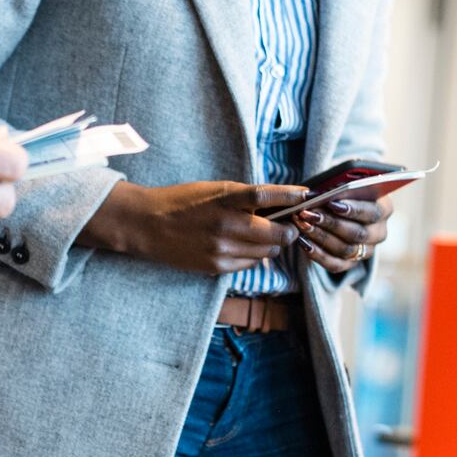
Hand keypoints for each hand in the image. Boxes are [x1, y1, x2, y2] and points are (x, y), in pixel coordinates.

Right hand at [79, 181, 308, 274]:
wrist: (148, 224)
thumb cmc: (183, 202)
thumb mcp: (214, 190)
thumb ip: (244, 197)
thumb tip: (279, 202)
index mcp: (225, 198)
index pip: (267, 195)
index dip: (292, 197)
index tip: (308, 196)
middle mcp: (226, 224)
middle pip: (276, 233)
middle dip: (289, 230)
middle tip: (291, 226)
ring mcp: (222, 249)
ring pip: (266, 252)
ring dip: (271, 245)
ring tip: (264, 236)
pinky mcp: (216, 267)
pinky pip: (249, 264)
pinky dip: (253, 256)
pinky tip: (243, 247)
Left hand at [292, 193, 393, 274]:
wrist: (337, 209)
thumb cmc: (340, 192)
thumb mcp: (342, 183)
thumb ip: (337, 187)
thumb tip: (318, 194)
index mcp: (384, 209)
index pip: (373, 212)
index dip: (353, 209)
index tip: (331, 203)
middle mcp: (379, 233)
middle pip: (357, 233)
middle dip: (330, 223)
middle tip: (308, 213)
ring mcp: (367, 251)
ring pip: (345, 249)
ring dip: (320, 237)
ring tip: (302, 224)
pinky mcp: (351, 264)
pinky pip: (335, 264)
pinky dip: (317, 254)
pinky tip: (303, 242)